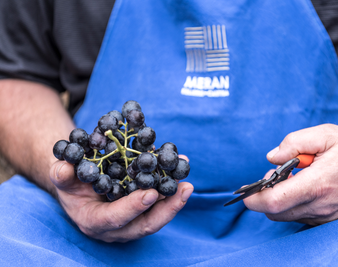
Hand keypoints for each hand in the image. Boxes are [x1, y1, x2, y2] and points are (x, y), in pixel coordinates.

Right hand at [49, 156, 192, 242]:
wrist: (80, 186)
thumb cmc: (70, 183)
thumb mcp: (62, 178)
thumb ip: (61, 175)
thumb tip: (64, 168)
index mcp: (94, 221)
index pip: (115, 219)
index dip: (133, 208)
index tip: (151, 194)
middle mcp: (117, 227)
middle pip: (146, 224)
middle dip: (167, 209)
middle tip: (184, 189)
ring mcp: (132, 220)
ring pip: (157, 216)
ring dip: (174, 199)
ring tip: (187, 180)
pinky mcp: (143, 211)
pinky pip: (160, 204)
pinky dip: (171, 190)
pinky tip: (180, 170)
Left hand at [243, 124, 337, 224]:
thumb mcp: (327, 134)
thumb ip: (295, 141)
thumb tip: (272, 157)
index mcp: (317, 184)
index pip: (275, 201)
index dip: (254, 198)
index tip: (247, 190)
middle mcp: (319, 205)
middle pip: (275, 212)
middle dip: (264, 196)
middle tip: (276, 175)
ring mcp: (323, 216)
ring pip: (285, 216)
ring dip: (278, 200)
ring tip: (292, 179)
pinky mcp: (326, 220)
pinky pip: (298, 217)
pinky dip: (291, 204)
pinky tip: (302, 187)